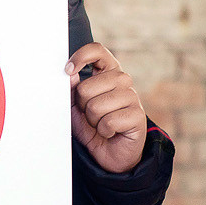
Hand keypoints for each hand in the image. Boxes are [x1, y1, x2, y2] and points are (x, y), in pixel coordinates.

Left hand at [67, 43, 146, 172]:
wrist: (109, 153)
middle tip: (90, 114)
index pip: (97, 50)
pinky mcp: (137, 115)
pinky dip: (103, 131)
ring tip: (100, 123)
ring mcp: (132, 96)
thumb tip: (70, 73)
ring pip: (96, 106)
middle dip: (82, 105)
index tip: (68, 71)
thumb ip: (72, 88)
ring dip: (92, 120)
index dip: (80, 57)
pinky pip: (108, 121)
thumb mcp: (76, 106)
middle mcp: (122, 80)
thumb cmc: (93, 126)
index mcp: (108, 71)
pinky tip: (110, 132)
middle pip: (88, 85)